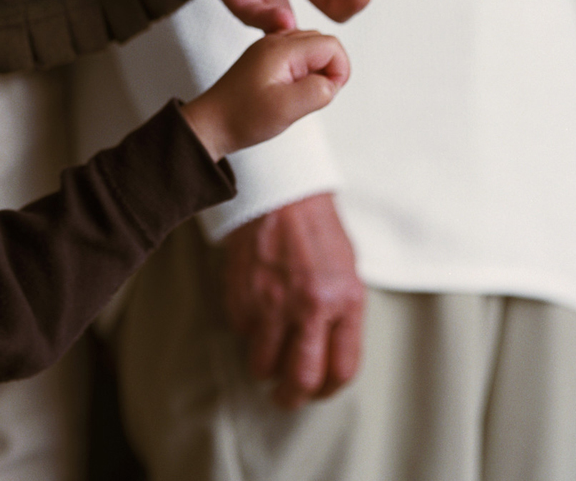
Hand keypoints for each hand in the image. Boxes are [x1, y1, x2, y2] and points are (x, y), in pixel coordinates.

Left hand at [181, 30, 348, 161]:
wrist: (210, 124)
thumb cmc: (241, 117)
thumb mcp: (287, 108)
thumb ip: (318, 91)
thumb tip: (331, 82)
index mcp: (281, 48)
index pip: (331, 44)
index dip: (339, 70)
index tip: (325, 94)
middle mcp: (275, 42)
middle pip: (322, 43)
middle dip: (328, 70)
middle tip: (310, 97)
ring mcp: (269, 50)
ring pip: (310, 50)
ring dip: (315, 73)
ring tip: (298, 97)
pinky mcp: (265, 60)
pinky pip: (297, 59)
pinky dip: (302, 75)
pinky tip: (289, 93)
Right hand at [224, 194, 364, 407]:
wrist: (280, 192)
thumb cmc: (318, 227)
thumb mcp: (348, 269)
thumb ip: (343, 312)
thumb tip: (331, 353)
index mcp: (345, 300)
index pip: (341, 369)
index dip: (329, 389)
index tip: (319, 390)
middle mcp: (310, 307)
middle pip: (300, 379)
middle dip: (292, 397)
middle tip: (286, 397)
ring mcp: (272, 302)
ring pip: (263, 364)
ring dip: (264, 368)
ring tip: (266, 359)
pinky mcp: (241, 293)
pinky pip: (241, 332)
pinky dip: (246, 332)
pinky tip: (254, 316)